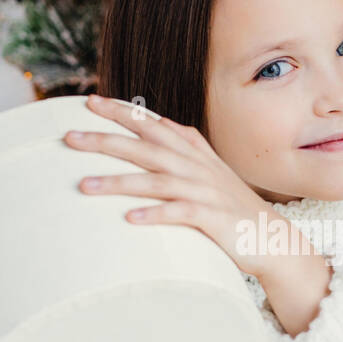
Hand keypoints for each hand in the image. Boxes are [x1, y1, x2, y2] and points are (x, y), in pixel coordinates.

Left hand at [66, 95, 291, 279]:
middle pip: (144, 148)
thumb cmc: (233, 209)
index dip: (122, 112)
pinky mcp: (212, 218)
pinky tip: (130, 219)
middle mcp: (196, 167)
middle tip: (69, 137)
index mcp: (193, 154)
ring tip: (84, 186)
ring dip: (117, 182)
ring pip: (154, 181)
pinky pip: (179, 213)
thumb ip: (184, 149)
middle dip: (105, 140)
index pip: (152, 126)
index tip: (90, 101)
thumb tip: (155, 128)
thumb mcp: (209, 172)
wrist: (273, 240)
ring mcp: (204, 192)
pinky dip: (155, 214)